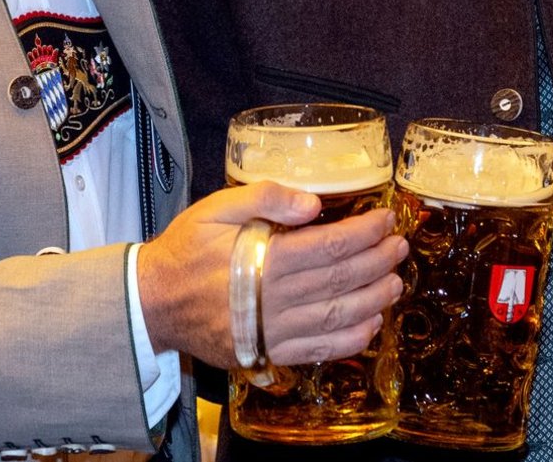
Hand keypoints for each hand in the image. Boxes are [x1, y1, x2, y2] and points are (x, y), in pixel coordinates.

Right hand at [136, 181, 406, 368]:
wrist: (151, 302)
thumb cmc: (187, 248)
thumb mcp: (217, 207)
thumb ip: (265, 197)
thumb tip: (314, 204)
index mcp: (261, 257)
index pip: (329, 246)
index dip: (364, 233)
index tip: (386, 219)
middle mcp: (270, 298)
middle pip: (339, 281)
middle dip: (377, 262)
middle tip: (400, 247)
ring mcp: (268, 332)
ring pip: (334, 318)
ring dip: (373, 301)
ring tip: (396, 283)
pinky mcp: (264, 354)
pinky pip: (315, 351)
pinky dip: (348, 340)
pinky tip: (371, 324)